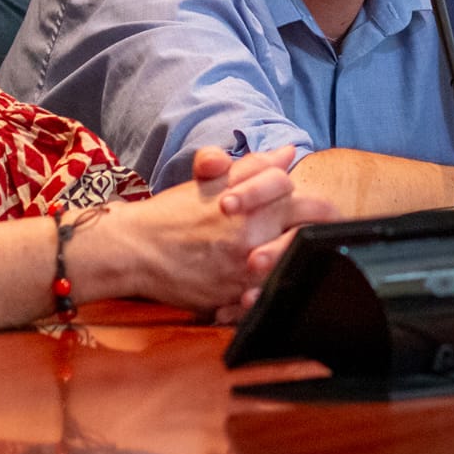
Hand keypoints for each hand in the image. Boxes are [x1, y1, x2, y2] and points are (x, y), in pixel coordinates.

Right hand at [118, 147, 336, 311]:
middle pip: (311, 236)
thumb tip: (287, 153)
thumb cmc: (173, 213)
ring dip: (296, 259)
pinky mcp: (234, 300)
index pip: (308, 202)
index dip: (311, 203)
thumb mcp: (211, 181)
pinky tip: (265, 281)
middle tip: (311, 232)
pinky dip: (272, 288)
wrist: (135, 250)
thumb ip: (253, 166)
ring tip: (290, 255)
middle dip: (317, 231)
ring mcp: (245, 273)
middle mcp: (253, 240)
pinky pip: (271, 297)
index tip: (304, 209)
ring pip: (296, 267)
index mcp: (252, 208)